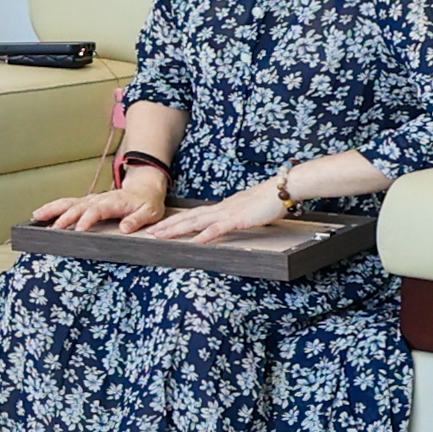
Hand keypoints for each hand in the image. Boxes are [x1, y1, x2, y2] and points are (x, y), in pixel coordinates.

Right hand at [29, 180, 172, 230]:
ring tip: (37, 216)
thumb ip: (137, 220)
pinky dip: (53, 207)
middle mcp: (99, 199)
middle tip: (53, 228)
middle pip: (78, 206)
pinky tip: (41, 213)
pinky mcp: (87, 202)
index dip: (87, 219)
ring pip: (69, 203)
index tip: (78, 229)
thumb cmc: (147, 203)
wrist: (145, 188)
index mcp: (114, 202)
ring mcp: (91, 200)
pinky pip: (68, 203)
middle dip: (64, 216)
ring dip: (52, 209)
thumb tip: (125, 228)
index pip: (97, 210)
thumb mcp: (150, 212)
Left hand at [145, 178, 293, 244]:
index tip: (160, 227)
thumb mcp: (246, 210)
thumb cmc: (268, 200)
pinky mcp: (238, 219)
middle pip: (188, 217)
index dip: (175, 221)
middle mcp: (220, 209)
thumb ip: (235, 217)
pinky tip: (194, 242)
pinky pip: (218, 229)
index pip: (193, 214)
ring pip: (196, 222)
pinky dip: (205, 236)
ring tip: (161, 236)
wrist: (282, 189)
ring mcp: (228, 213)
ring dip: (177, 229)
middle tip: (149, 232)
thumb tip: (228, 223)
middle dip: (167, 225)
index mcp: (222, 207)